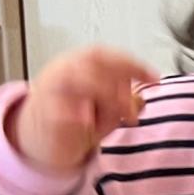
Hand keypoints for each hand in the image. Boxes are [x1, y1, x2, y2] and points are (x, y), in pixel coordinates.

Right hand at [13, 47, 156, 174]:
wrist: (39, 140)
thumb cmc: (76, 118)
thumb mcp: (106, 108)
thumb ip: (123, 100)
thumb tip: (141, 99)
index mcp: (76, 63)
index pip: (104, 54)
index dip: (131, 63)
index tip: (154, 78)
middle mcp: (61, 71)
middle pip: (93, 64)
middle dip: (121, 86)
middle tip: (131, 112)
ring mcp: (49, 91)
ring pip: (78, 81)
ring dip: (105, 98)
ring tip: (118, 118)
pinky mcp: (42, 114)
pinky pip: (58, 110)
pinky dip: (75, 115)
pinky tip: (87, 123)